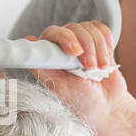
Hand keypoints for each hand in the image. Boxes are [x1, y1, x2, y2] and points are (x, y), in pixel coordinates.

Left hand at [27, 20, 129, 135]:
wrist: (107, 107)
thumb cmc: (82, 102)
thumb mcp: (60, 87)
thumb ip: (43, 67)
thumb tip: (28, 43)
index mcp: (50, 57)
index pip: (53, 33)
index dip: (65, 38)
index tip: (76, 52)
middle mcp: (63, 47)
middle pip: (73, 28)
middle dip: (87, 47)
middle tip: (91, 68)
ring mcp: (81, 43)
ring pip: (89, 29)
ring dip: (99, 49)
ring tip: (100, 69)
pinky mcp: (98, 41)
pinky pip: (102, 29)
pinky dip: (107, 43)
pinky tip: (106, 59)